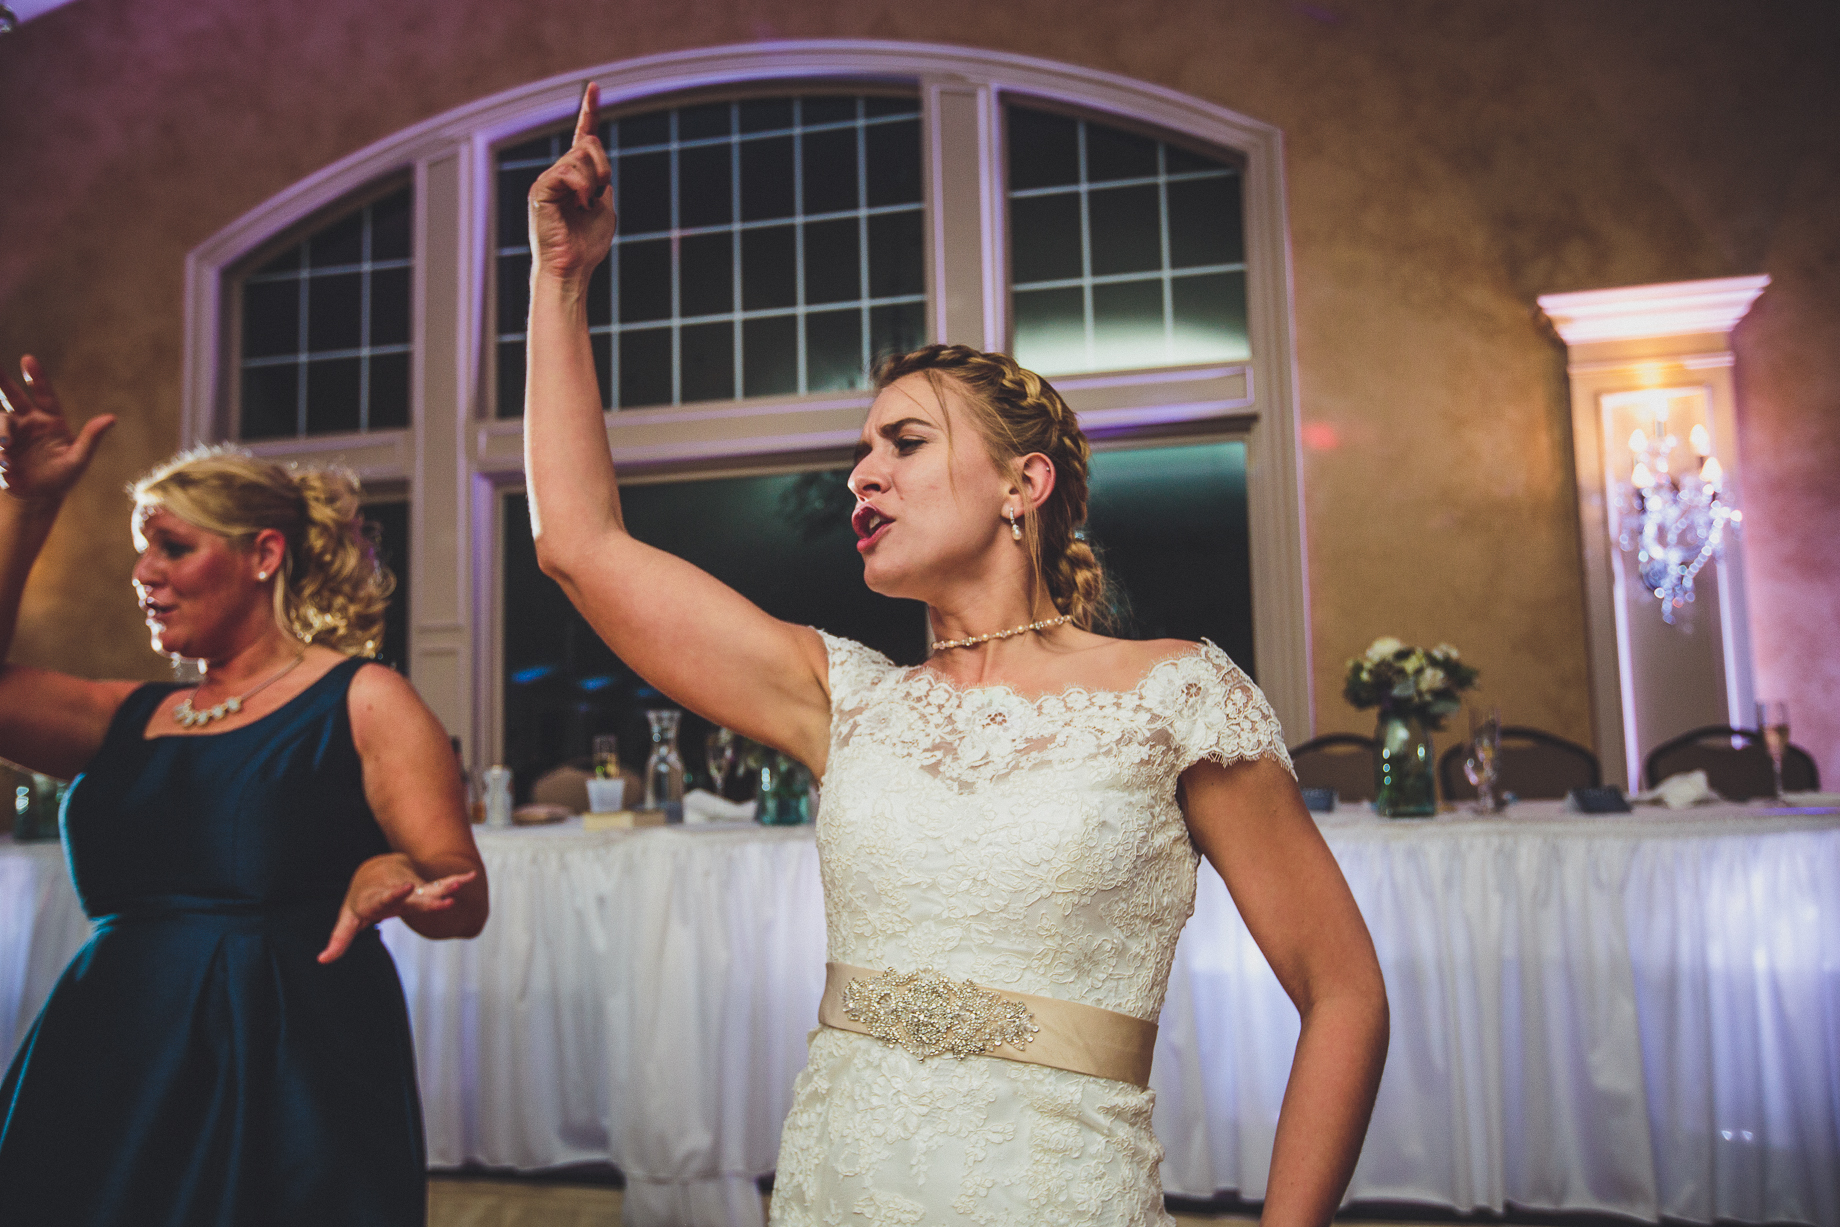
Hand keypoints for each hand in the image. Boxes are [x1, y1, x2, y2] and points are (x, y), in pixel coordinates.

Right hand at [0, 356, 115, 507]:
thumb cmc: (62, 479)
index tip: (27, 359)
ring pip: (1, 421)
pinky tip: (5, 464)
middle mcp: (28, 422)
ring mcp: (11, 434)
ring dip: (1, 432)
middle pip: (14, 397)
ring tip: (5, 447)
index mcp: (50, 421)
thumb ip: (91, 438)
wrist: (38, 498)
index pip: (43, 394)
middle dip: (4, 383)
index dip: (36, 377)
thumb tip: (112, 418)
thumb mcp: (78, 460)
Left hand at [317, 859, 478, 962]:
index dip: (395, 893)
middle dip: (428, 900)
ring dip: (446, 887)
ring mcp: (413, 888)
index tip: (405, 887)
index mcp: (377, 898)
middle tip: (445, 902)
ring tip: (463, 885)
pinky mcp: (423, 887)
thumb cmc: (360, 900)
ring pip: (430, 888)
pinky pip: (440, 885)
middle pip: (414, 896)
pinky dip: (455, 880)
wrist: (374, 870)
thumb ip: (339, 939)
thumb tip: (322, 960)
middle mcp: (397, 891)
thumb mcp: (347, 919)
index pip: (385, 896)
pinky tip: (470, 877)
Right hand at [527, 82, 617, 282]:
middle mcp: (559, 174)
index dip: (589, 111)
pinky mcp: (540, 189)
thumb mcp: (605, 209)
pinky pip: (567, 172)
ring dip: (593, 180)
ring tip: (586, 204)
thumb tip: (600, 169)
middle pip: (589, 144)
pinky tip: (579, 204)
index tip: (595, 87)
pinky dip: (581, 187)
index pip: (583, 137)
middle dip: (602, 167)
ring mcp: (548, 180)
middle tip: (598, 194)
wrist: (572, 269)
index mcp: (574, 177)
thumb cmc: (587, 246)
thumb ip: (602, 185)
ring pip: (580, 156)